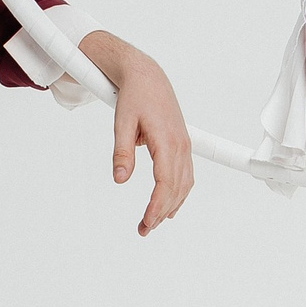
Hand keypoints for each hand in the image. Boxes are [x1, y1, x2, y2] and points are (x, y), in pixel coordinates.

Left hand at [76, 30, 193, 235]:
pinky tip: (168, 207)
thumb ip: (122, 152)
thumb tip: (119, 179)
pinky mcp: (182, 146)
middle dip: (161, 212)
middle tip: (143, 229)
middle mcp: (180, 146)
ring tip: (152, 222)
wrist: (148, 77)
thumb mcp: (122, 122)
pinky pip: (185, 177)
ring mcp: (184, 146)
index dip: (157, 205)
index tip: (147, 221)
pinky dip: (178, 195)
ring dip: (170, 206)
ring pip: (184, 185)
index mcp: (167, 141)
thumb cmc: (135, 96)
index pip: (166, 182)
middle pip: (176, 189)